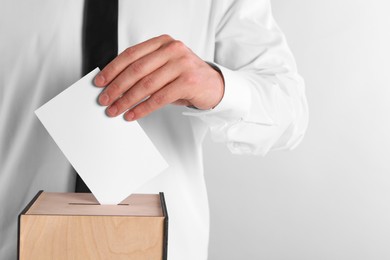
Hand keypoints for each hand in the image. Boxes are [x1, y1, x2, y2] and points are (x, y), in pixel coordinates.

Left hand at [94, 34, 224, 120]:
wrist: (214, 86)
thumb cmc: (186, 77)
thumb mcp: (165, 67)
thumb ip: (145, 70)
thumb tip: (115, 85)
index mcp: (163, 43)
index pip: (131, 54)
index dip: (112, 69)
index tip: (100, 82)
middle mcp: (172, 50)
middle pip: (136, 69)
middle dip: (116, 87)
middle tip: (105, 99)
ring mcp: (182, 64)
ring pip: (146, 84)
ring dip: (127, 100)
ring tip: (116, 110)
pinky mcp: (188, 81)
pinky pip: (159, 98)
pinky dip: (143, 108)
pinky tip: (133, 114)